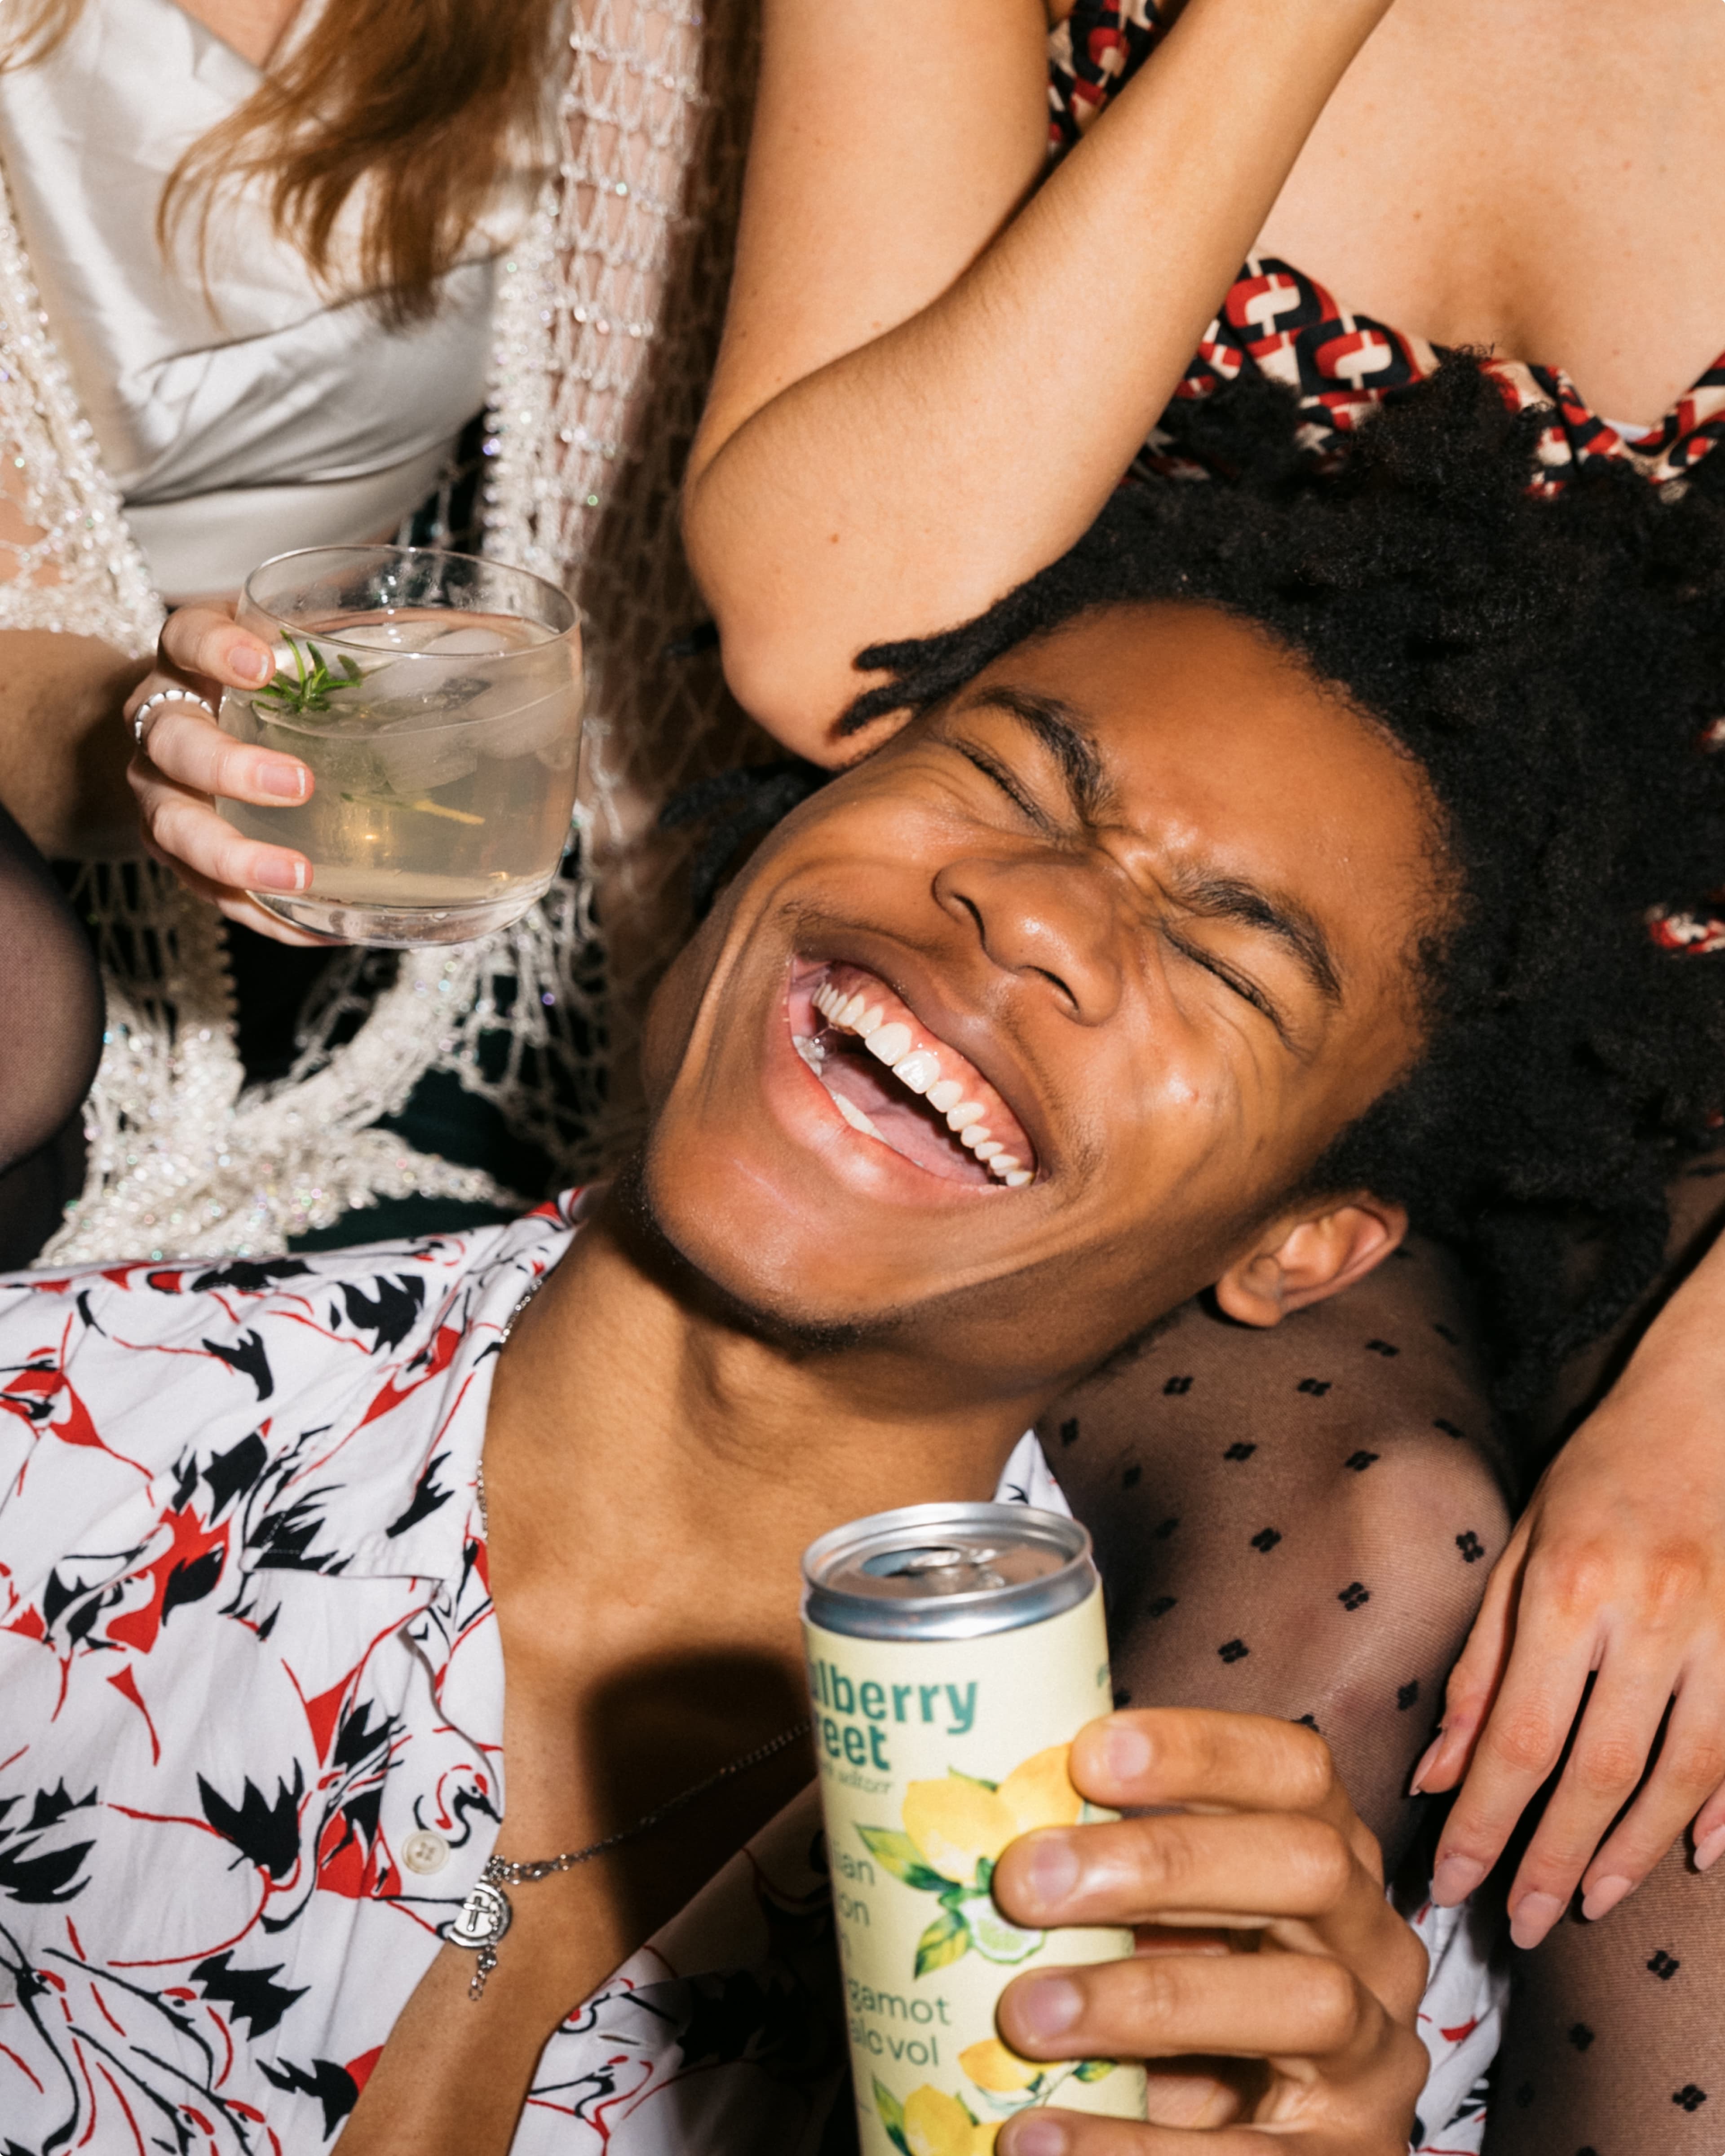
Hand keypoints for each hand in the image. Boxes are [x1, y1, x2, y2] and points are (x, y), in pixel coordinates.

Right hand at [124, 602, 331, 943]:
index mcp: (190, 659)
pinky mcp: (178, 851)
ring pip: (174, 827)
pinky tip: (317, 927)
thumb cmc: (263, 683)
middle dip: (230, 767)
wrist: (185, 720)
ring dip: (234, 856)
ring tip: (299, 876)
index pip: (185, 638)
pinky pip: (208, 890)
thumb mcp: (296, 645)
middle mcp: (161, 723)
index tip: (262, 665)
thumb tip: (475, 639)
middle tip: (298, 785)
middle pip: (173, 743)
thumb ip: (355, 640)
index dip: (215, 650)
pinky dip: (260, 911)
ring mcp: (161, 791)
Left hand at [990, 1711, 1428, 2153]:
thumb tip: (980, 1819)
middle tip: (1024, 1879)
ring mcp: (1376, 2058)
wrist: (1247, 2153)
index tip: (1086, 1754)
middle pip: (1306, 1867)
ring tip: (1023, 2013)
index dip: (1202, 1749)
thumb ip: (1115, 1879)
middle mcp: (1376, 1947)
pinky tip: (1038, 2138)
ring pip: (1304, 2000)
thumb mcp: (1171, 1931)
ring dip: (1149, 2000)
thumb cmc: (1191, 2013)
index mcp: (1336, 1860)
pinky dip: (1134, 2149)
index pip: (1298, 1770)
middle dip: (1162, 1862)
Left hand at [1414, 1283, 1724, 1948]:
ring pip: (1680, 1777)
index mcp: (1568, 1590)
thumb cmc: (1597, 1476)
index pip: (1518, 1738)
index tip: (1449, 1883)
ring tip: (1588, 1905)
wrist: (1704, 1409)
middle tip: (1518, 1925)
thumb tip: (1436, 1771)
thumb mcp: (1517, 1549)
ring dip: (1630, 1852)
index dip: (1484, 1824)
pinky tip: (1691, 1852)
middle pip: (1598, 1773)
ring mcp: (1723, 1635)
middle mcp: (1650, 1619)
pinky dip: (1722, 1809)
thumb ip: (1479, 1664)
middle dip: (1553, 1861)